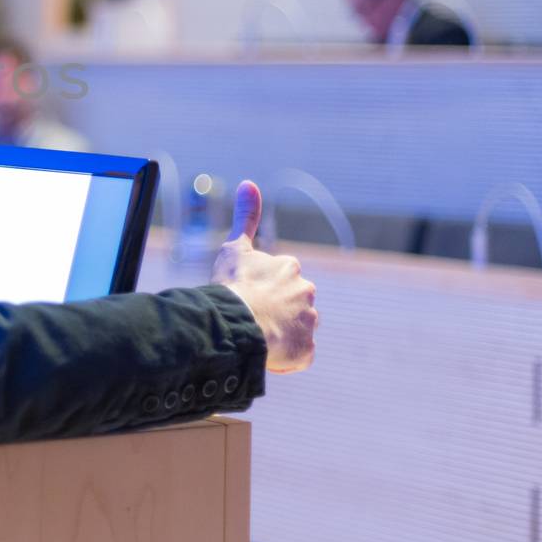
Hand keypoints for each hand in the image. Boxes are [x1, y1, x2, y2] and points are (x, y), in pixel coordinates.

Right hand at [211, 181, 317, 372]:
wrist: (239, 323)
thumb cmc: (233, 284)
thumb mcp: (235, 246)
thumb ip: (246, 216)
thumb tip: (249, 182)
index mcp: (291, 268)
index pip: (278, 281)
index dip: (258, 290)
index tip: (243, 296)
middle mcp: (306, 292)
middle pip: (289, 305)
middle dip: (273, 312)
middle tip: (248, 318)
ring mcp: (309, 323)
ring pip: (294, 330)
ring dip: (278, 335)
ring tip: (254, 338)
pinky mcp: (306, 351)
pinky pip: (297, 356)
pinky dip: (283, 358)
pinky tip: (264, 354)